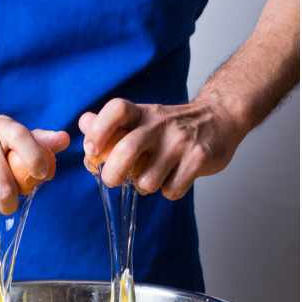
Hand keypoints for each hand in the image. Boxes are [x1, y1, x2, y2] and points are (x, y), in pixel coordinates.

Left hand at [77, 95, 244, 199]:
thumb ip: (111, 124)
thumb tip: (83, 124)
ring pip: (147, 180)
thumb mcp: (142, 118)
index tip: (92, 150)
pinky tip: (174, 178)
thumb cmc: (170, 125)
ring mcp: (180, 141)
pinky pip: (172, 190)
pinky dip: (169, 191)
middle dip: (112, 174)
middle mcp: (160, 124)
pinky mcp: (199, 158)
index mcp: (142, 113)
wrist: (219, 118)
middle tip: (113, 180)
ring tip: (152, 177)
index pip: (116, 109)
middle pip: (126, 150)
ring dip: (145, 187)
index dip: (98, 130)